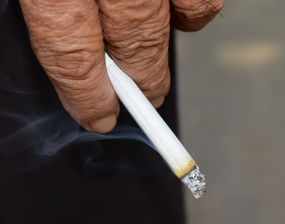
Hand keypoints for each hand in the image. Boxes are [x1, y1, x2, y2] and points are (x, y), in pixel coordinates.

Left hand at [19, 0, 223, 132]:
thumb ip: (52, 21)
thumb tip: (79, 72)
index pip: (74, 54)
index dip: (88, 96)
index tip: (99, 117)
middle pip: (135, 46)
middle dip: (140, 85)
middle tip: (143, 102)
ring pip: (176, 24)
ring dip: (162, 54)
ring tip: (151, 64)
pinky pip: (198, 0)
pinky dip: (191, 15)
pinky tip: (174, 15)